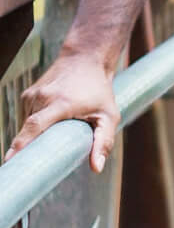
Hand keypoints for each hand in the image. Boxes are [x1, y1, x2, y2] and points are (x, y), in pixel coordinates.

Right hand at [5, 49, 120, 172]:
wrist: (85, 59)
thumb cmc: (99, 90)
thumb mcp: (109, 116)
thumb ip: (104, 142)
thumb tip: (96, 168)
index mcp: (61, 103)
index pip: (35, 126)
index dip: (21, 144)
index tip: (10, 160)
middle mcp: (42, 97)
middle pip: (28, 130)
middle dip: (25, 149)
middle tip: (28, 166)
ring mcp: (32, 94)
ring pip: (28, 124)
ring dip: (36, 135)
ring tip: (54, 134)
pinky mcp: (28, 94)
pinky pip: (29, 117)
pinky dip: (37, 125)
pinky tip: (51, 122)